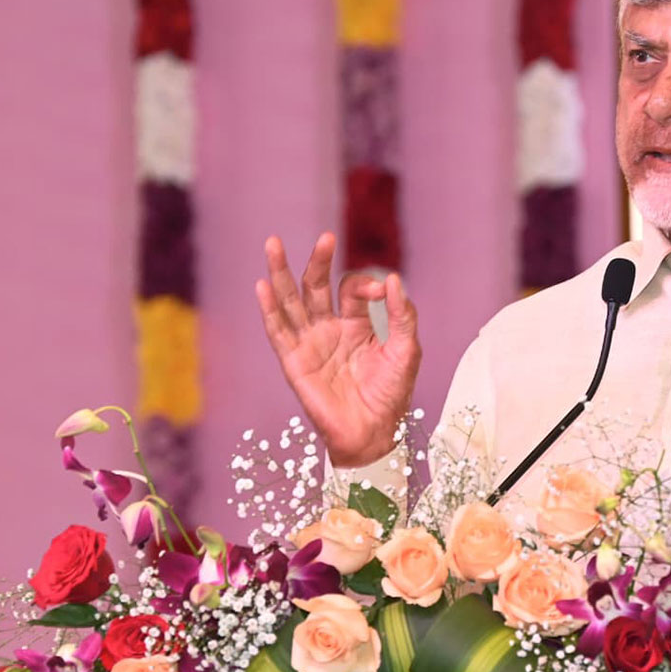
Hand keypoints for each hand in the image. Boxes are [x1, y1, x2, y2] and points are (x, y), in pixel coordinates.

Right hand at [256, 232, 421, 468]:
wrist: (374, 433)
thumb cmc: (392, 394)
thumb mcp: (406, 350)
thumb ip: (402, 315)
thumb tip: (394, 279)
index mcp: (356, 323)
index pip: (351, 289)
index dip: (364, 283)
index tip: (381, 292)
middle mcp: (329, 329)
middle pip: (316, 286)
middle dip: (317, 261)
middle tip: (325, 238)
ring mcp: (309, 343)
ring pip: (291, 301)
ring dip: (281, 273)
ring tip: (273, 244)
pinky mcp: (294, 362)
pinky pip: (278, 331)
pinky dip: (269, 309)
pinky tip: (263, 285)